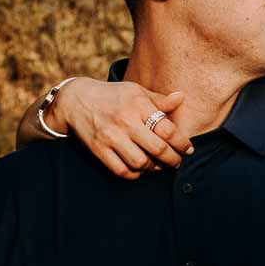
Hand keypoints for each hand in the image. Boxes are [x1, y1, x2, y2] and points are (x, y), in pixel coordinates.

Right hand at [51, 79, 193, 179]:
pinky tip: (140, 168)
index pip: (167, 129)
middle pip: (157, 148)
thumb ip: (159, 100)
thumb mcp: (136, 91)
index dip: (182, 143)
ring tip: (159, 165)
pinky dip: (135, 174)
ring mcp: (110, 137)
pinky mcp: (98, 149)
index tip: (188, 149)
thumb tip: (182, 98)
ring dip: (154, 168)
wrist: (76, 100)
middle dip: (173, 159)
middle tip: (177, 161)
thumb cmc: (113, 96)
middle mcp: (124, 121)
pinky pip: (121, 170)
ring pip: (140, 162)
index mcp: (137, 105)